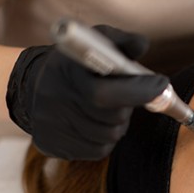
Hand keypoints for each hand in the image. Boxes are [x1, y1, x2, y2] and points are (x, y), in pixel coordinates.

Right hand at [6, 25, 167, 159]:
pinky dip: (104, 139)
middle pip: (112, 118)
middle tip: (123, 96)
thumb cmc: (76, 63)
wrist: (32, 86)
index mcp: (68, 71)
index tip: (161, 84)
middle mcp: (56, 99)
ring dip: (117, 124)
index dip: (138, 92)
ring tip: (107, 109)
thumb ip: (122, 42)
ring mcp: (51, 125)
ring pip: (108, 136)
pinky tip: (94, 123)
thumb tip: (142, 45)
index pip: (104, 93)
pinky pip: (97, 150)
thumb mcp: (96, 41)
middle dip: (127, 107)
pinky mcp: (51, 145)